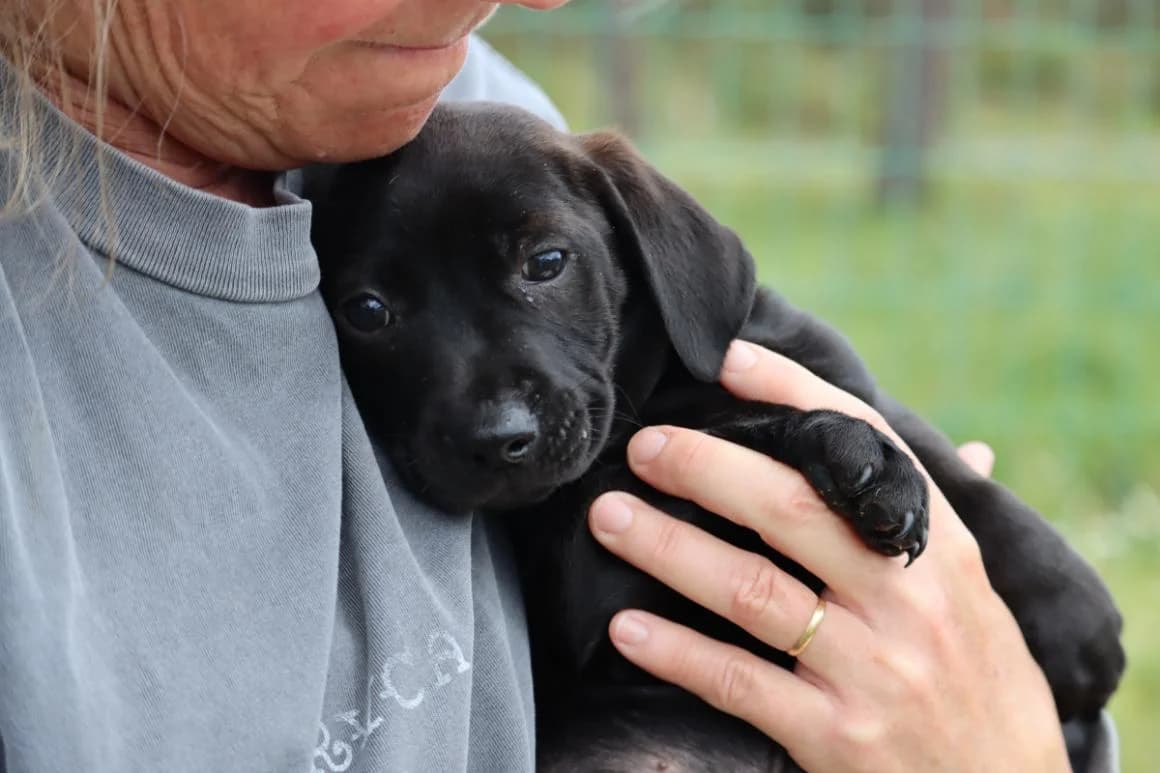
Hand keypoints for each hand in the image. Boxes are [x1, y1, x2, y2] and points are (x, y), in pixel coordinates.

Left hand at [587, 341, 1068, 772]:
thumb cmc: (984, 679)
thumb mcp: (979, 594)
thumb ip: (949, 522)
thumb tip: (969, 446)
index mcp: (939, 549)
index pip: (866, 447)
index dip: (794, 395)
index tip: (728, 360)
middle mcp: (907, 599)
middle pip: (790, 509)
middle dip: (706, 468)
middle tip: (645, 446)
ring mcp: (871, 669)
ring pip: (751, 590)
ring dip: (670, 547)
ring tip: (610, 516)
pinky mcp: (836, 736)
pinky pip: (739, 683)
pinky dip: (678, 652)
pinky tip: (627, 628)